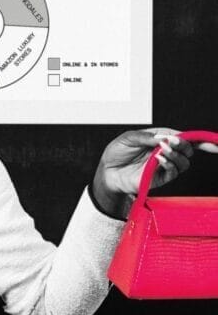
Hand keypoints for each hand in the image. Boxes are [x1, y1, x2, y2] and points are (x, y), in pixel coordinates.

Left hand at [92, 128, 217, 217]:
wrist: (107, 171)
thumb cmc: (116, 153)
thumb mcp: (128, 138)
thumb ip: (146, 137)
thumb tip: (164, 137)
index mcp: (160, 139)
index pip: (182, 137)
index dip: (197, 139)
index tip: (208, 141)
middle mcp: (165, 152)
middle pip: (188, 149)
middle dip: (183, 144)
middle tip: (171, 141)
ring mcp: (164, 166)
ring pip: (184, 161)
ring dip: (177, 154)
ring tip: (163, 150)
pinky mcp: (160, 178)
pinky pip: (173, 172)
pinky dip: (169, 164)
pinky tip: (158, 158)